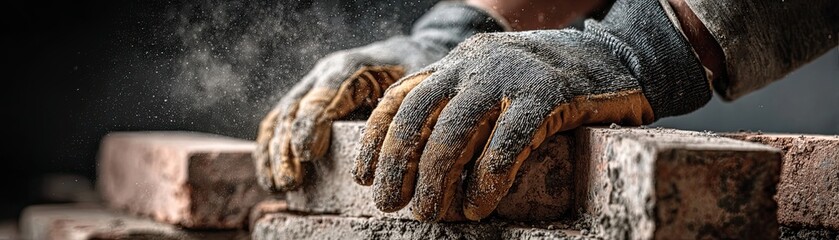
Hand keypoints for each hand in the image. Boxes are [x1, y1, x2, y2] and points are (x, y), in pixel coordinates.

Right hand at [254, 2, 504, 191]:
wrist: (405, 53)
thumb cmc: (417, 70)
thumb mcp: (420, 83)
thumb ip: (407, 108)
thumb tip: (400, 144)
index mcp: (355, 65)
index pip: (329, 90)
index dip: (314, 122)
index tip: (309, 153)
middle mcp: (327, 73)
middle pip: (298, 107)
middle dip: (289, 146)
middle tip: (291, 180)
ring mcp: (312, 86)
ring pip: (283, 117)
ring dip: (276, 153)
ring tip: (280, 185)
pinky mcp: (305, 101)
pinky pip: (279, 124)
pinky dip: (270, 151)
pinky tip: (271, 179)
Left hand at [352, 0, 710, 220]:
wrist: (617, 57)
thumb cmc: (549, 85)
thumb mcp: (494, 83)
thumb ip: (462, 107)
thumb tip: (423, 165)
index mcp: (458, 64)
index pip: (402, 97)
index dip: (377, 139)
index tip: (364, 177)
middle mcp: (476, 66)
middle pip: (419, 116)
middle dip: (397, 165)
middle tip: (390, 205)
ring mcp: (512, 78)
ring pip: (455, 132)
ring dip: (435, 180)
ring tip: (429, 214)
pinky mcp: (550, 97)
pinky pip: (508, 143)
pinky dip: (487, 181)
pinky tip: (478, 208)